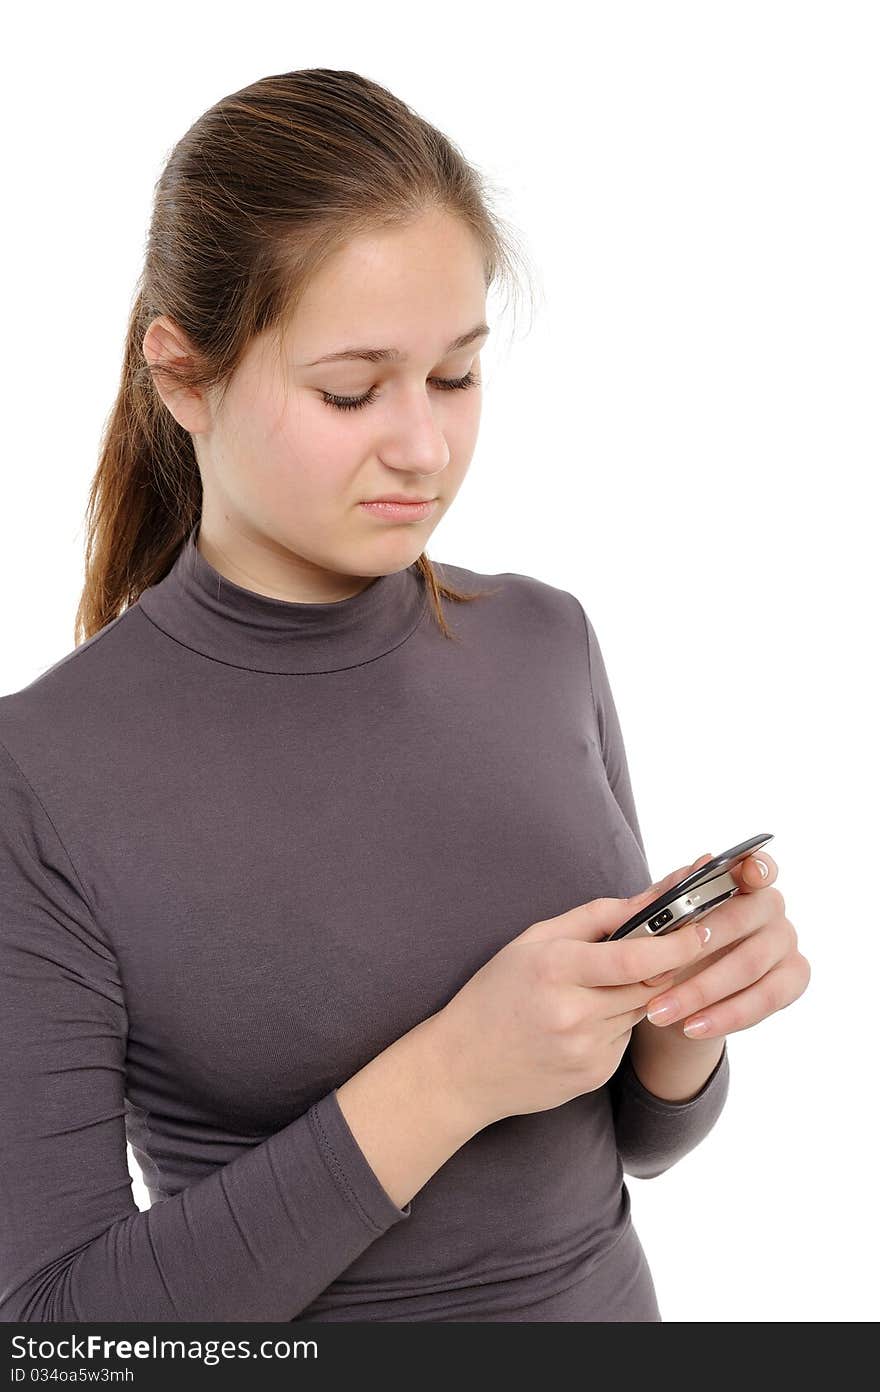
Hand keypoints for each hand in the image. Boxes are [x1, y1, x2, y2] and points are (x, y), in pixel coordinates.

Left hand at [639, 850, 810, 1040]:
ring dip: (700, 992)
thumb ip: (669, 899)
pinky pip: (763, 1000)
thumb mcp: (659, 923)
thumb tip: (689, 873)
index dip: (756, 867)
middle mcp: (771, 907)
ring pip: (749, 966)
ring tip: (660, 1011)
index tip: (747, 872)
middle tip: (654, 973)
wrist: (680, 994)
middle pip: (741, 920)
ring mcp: (786, 942)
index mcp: (741, 881)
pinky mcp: (794, 978)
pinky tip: (692, 1027)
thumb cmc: (671, 945)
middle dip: (694, 948)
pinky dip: (723, 1016)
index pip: (757, 867)